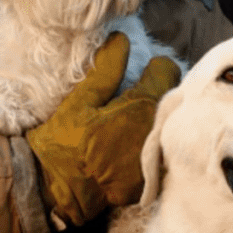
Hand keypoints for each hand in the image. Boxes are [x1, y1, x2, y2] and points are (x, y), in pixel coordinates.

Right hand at [25, 32, 180, 227]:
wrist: (56, 193)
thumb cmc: (64, 144)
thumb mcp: (79, 101)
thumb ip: (105, 70)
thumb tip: (121, 39)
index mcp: (142, 108)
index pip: (168, 71)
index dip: (155, 68)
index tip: (143, 72)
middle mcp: (158, 132)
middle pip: (176, 99)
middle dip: (161, 93)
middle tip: (138, 95)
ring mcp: (159, 158)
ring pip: (172, 125)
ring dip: (161, 119)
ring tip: (137, 121)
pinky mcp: (154, 178)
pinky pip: (165, 150)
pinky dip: (156, 143)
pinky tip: (136, 145)